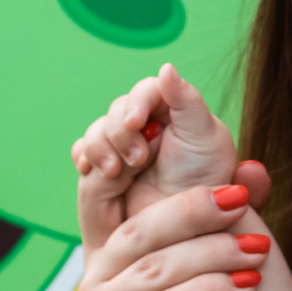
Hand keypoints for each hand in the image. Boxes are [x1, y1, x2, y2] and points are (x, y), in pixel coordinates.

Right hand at [71, 64, 240, 198]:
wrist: (192, 223)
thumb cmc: (207, 179)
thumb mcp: (205, 135)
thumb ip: (186, 99)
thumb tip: (166, 66)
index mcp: (173, 107)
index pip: (146, 90)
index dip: (136, 103)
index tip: (136, 122)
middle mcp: (147, 122)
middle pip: (116, 110)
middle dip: (120, 133)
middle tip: (136, 160)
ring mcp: (125, 144)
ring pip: (97, 130)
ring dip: (100, 148)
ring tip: (116, 173)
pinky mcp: (107, 165)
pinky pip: (83, 152)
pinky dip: (84, 158)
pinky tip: (90, 169)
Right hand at [75, 160, 274, 290]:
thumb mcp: (213, 251)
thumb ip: (226, 211)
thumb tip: (254, 170)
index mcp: (105, 244)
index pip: (95, 191)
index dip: (121, 165)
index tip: (161, 137)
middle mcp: (94, 276)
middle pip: (140, 231)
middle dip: (194, 212)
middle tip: (241, 201)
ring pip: (159, 271)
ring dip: (215, 255)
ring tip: (260, 251)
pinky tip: (248, 286)